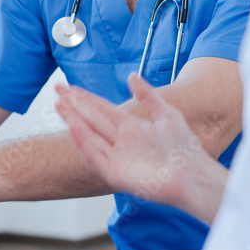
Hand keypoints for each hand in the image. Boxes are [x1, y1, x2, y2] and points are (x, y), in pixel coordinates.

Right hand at [55, 74, 211, 209]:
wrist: (192, 174)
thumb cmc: (184, 148)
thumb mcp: (166, 113)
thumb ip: (148, 95)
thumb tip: (132, 75)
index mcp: (131, 127)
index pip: (102, 108)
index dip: (85, 97)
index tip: (70, 86)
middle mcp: (121, 141)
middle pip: (91, 119)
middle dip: (73, 104)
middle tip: (57, 89)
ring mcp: (116, 157)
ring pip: (89, 135)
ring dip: (73, 120)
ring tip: (59, 105)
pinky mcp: (115, 173)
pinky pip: (95, 155)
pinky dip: (84, 141)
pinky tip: (74, 127)